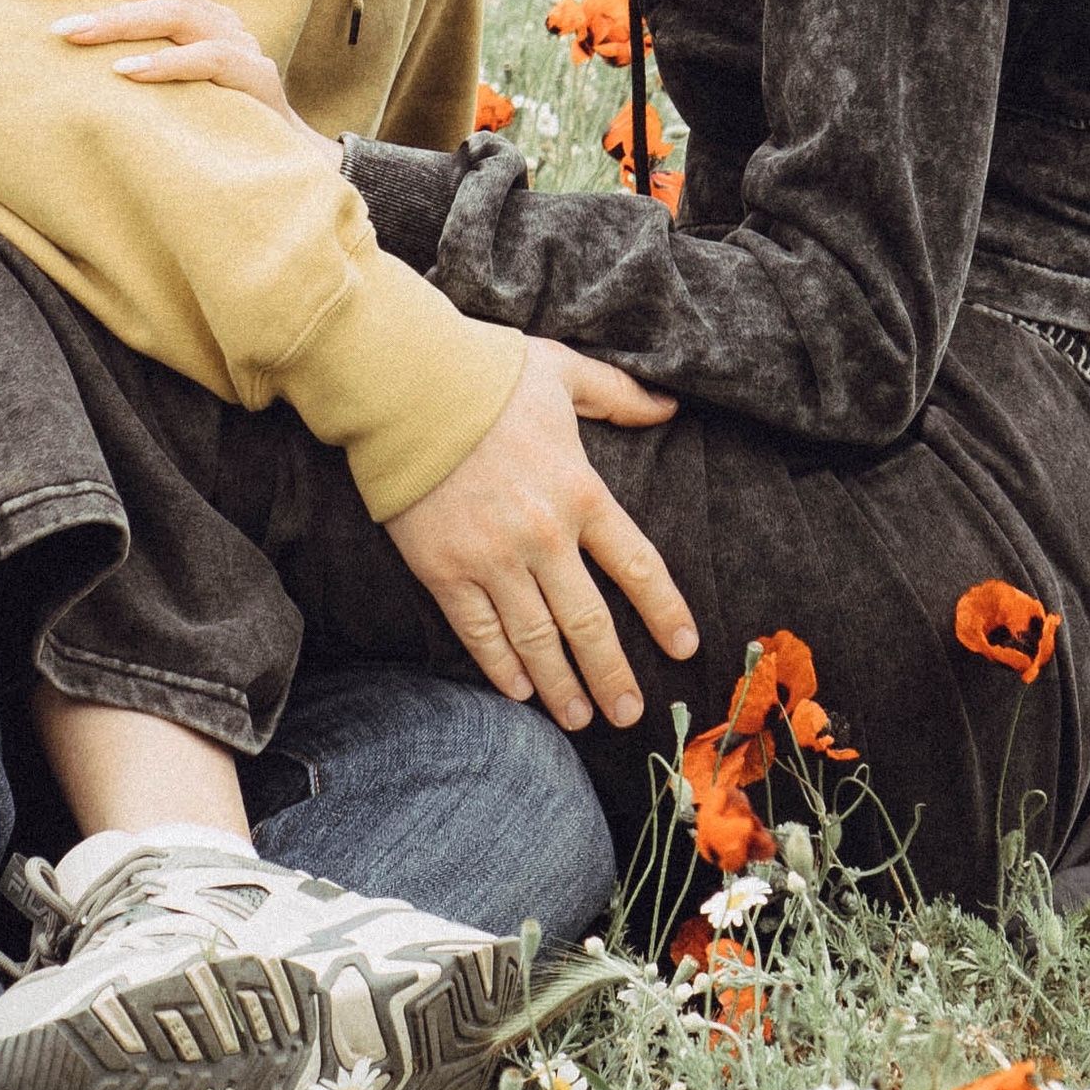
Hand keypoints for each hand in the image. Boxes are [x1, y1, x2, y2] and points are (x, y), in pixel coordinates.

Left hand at [25, 0, 333, 156]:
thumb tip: (52, 27)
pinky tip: (125, 73)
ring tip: (65, 31)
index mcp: (181, 2)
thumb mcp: (163, 64)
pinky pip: (206, 61)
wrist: (277, 149)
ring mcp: (231, 40)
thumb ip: (127, 41)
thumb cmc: (204, 104)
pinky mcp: (250, 76)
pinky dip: (165, 64)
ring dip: (114, 21)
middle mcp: (205, 11)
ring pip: (170, 13)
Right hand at [385, 339, 695, 733]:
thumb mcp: (565, 371)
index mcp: (581, 491)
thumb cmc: (487, 373)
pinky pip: (479, 631)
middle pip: (591, 623)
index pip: (638, 567)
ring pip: (537, 639)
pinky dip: (500, 665)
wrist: (405, 384)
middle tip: (629, 714)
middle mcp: (545, 536)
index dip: (664, 612)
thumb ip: (619, 395)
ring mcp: (492, 558)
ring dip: (561, 686)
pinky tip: (518, 689)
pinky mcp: (444, 570)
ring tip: (580, 718)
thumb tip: (668, 405)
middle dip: (614, 675)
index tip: (683, 648)